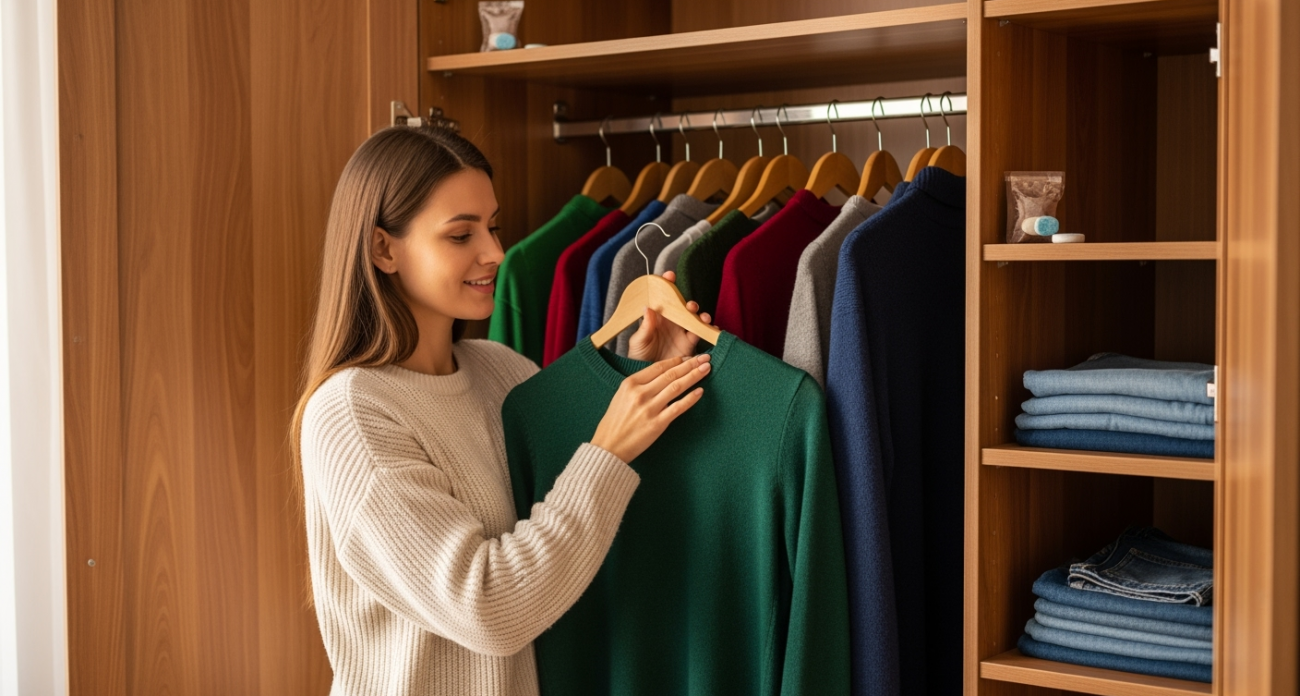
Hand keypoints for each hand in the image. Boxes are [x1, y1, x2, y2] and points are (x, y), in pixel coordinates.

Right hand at [590, 354, 711, 462]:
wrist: (608, 447)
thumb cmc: (614, 423)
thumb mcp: (621, 396)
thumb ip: (638, 385)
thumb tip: (661, 375)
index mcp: (630, 384)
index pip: (658, 367)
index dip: (676, 360)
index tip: (688, 357)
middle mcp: (640, 393)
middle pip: (670, 374)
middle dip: (690, 364)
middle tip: (704, 358)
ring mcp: (649, 408)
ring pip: (677, 387)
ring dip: (693, 376)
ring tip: (706, 369)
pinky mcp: (657, 424)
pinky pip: (678, 407)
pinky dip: (691, 398)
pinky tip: (700, 391)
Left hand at [627, 271, 714, 362]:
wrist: (647, 379)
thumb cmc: (638, 357)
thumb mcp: (638, 342)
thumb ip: (644, 328)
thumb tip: (648, 308)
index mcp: (657, 317)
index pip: (663, 297)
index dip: (667, 284)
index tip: (670, 276)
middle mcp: (671, 322)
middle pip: (683, 307)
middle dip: (689, 303)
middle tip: (689, 306)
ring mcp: (682, 332)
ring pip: (695, 319)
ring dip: (701, 316)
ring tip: (702, 318)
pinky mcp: (690, 345)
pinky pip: (702, 334)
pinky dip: (708, 330)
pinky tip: (711, 329)